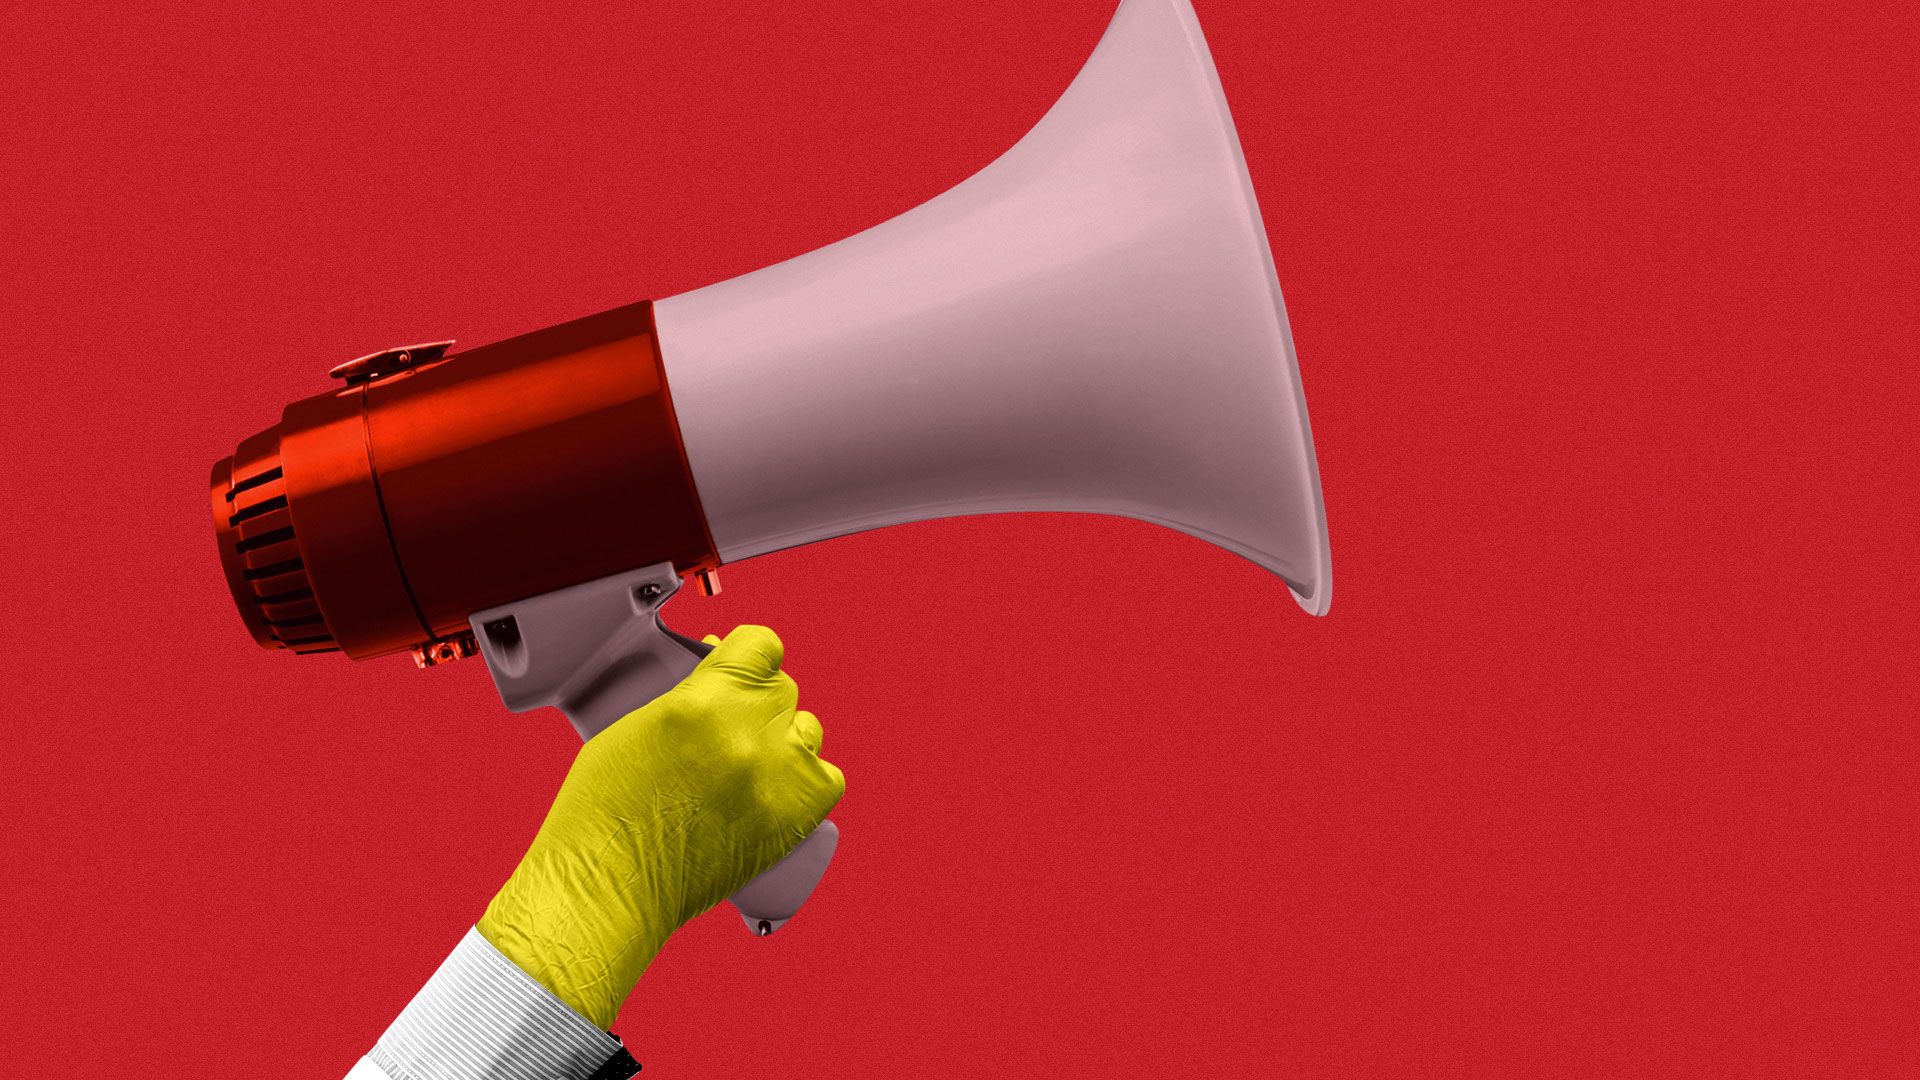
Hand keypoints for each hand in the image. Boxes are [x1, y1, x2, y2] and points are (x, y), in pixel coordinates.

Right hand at [477, 625, 844, 1026]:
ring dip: (783, 739)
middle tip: (728, 726)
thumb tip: (720, 664)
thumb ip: (689, 693)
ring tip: (748, 762)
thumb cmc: (605, 808)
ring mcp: (775, 777)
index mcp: (704, 701)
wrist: (609, 884)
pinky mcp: (792, 819)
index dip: (749, 655)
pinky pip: (827, 778)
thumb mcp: (638, 724)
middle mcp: (748, 733)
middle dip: (756, 701)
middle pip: (782, 689)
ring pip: (808, 730)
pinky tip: (777, 788)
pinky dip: (806, 780)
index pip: (761, 644)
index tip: (740, 667)